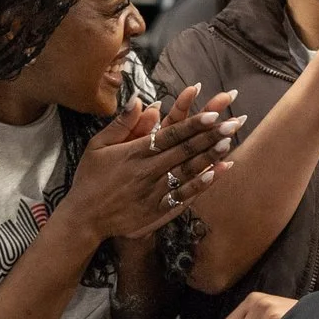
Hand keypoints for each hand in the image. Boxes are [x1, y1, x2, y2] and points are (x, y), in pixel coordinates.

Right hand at [60, 83, 240, 242]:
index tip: (212, 113)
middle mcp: (147, 171)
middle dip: (210, 136)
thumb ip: (121, 124)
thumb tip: (141, 100)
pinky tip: (215, 174)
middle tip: (233, 123)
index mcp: (135, 153)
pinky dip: (199, 185)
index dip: (193, 124)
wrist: (84, 218)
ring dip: (210, 157)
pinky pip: (182, 196)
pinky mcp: (156, 210)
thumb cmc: (90, 178)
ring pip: (187, 171)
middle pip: (185, 150)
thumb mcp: (97, 145)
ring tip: (230, 143)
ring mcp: (154, 191)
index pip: (170, 134)